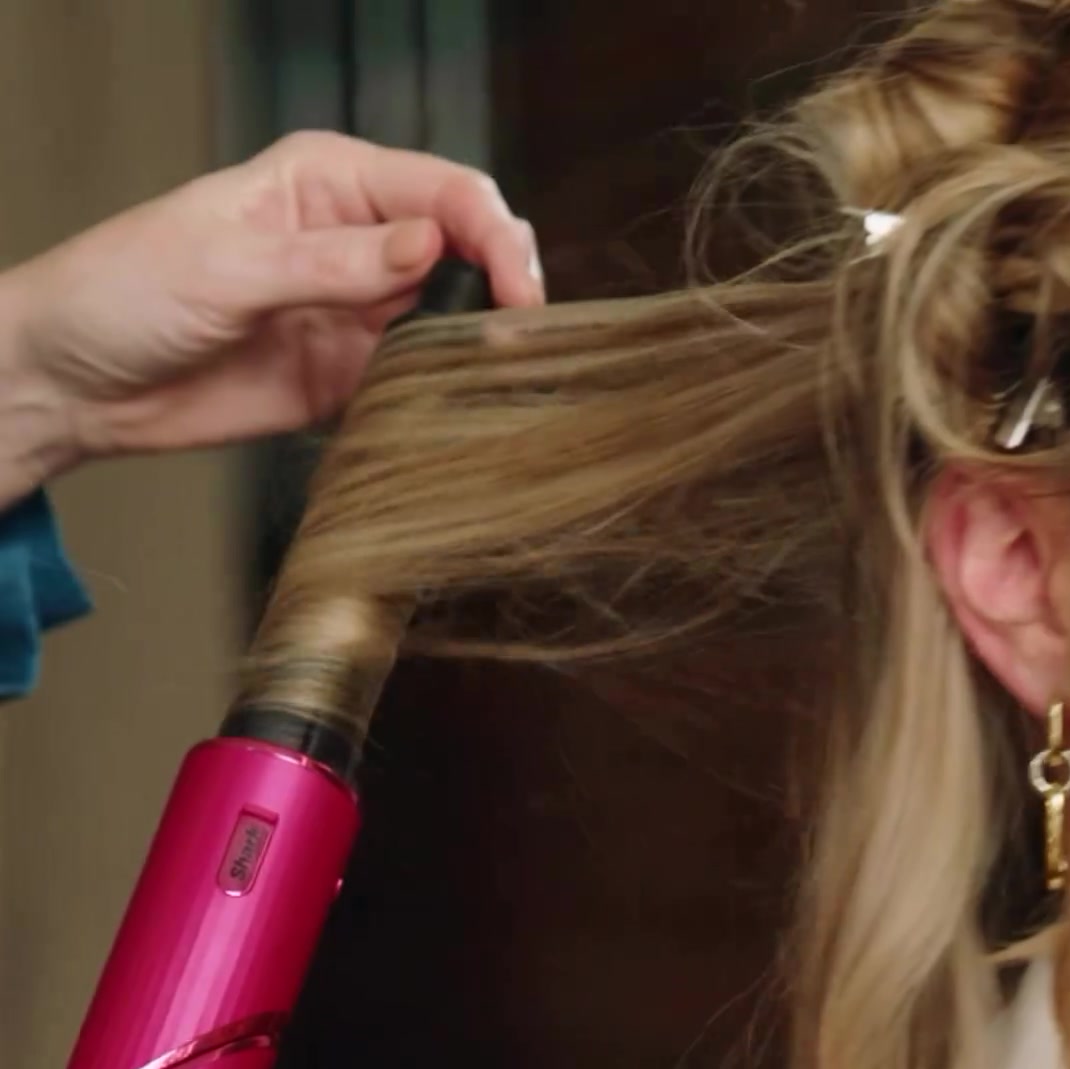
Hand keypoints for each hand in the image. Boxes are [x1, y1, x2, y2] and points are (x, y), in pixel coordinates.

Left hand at [0, 132, 541, 498]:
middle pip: (461, 253)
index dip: (492, 235)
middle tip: (524, 342)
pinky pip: (410, 388)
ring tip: (502, 381)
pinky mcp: (340, 381)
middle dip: (502, 287)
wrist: (74, 381)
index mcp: (327, 183)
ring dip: (477, 350)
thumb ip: (334, 265)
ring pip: (446, 323)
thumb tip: (431, 246)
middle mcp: (353, 243)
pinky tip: (457, 414)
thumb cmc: (125, 293)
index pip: (443, 193)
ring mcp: (351, 315)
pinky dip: (439, 401)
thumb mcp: (229, 270)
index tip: (516, 293)